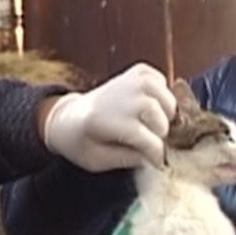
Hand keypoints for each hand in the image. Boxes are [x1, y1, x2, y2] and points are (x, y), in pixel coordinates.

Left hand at [41, 62, 176, 171]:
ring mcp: (128, 81)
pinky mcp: (134, 72)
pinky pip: (160, 80)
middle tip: (151, 142)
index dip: (157, 155)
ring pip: (165, 98)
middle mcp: (120, 97)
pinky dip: (162, 92)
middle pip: (159, 119)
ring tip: (154, 125)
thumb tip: (154, 155)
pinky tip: (152, 104)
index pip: (147, 140)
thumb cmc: (84, 142)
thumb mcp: (97, 161)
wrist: (69, 118)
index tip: (158, 162)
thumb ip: (126, 159)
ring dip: (166, 114)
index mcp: (106, 122)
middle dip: (160, 135)